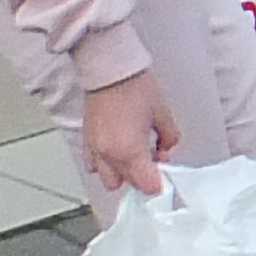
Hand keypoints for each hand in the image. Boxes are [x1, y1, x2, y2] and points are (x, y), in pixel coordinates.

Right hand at [81, 71, 177, 197]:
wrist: (110, 71)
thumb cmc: (137, 89)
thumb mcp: (163, 114)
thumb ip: (169, 138)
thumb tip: (166, 150)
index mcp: (129, 151)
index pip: (145, 184)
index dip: (158, 183)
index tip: (165, 177)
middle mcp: (109, 156)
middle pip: (127, 184)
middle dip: (142, 178)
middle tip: (153, 161)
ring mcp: (94, 150)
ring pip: (108, 179)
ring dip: (123, 174)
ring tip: (135, 156)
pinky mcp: (86, 142)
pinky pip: (93, 166)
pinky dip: (106, 165)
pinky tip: (118, 150)